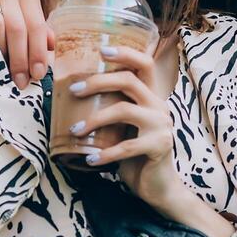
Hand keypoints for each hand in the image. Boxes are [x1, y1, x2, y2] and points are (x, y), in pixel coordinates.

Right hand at [0, 0, 53, 88]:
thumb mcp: (24, 5)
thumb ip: (37, 25)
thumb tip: (52, 47)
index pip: (36, 25)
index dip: (38, 52)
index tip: (37, 74)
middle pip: (17, 29)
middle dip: (20, 59)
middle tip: (20, 81)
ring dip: (0, 53)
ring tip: (3, 72)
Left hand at [67, 42, 184, 212]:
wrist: (160, 187)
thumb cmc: (136, 155)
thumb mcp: (125, 128)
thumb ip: (114, 110)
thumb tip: (74, 99)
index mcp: (152, 97)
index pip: (144, 64)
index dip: (125, 53)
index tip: (101, 50)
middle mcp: (159, 106)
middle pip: (129, 80)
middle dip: (98, 81)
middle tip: (74, 90)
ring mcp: (161, 125)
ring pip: (124, 110)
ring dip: (94, 119)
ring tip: (75, 130)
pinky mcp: (159, 146)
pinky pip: (126, 146)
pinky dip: (104, 154)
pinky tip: (89, 159)